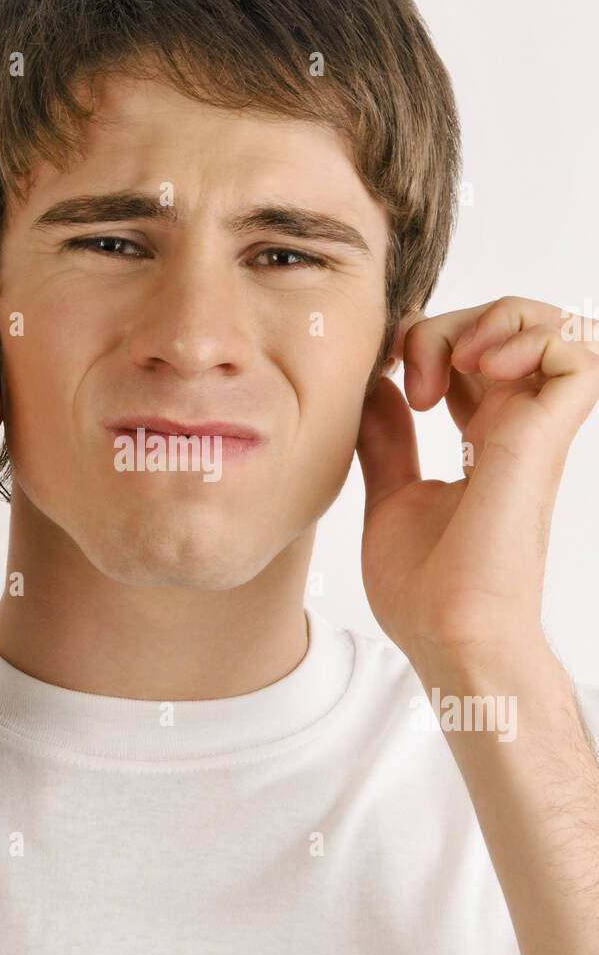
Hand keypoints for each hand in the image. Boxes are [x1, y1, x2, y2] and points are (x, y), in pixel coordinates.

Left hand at [354, 296, 598, 665]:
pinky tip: (480, 366)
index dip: (431, 336)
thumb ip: (388, 439)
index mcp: (485, 438)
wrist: (447, 634)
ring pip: (551, 325)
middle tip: (412, 373)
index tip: (386, 367)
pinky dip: (528, 337)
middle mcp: (517, 427)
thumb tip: (376, 385)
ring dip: (495, 319)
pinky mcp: (546, 436)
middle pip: (510, 326)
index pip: (476, 353)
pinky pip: (578, 352)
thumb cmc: (426, 590)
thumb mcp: (391, 494)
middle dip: (451, 323)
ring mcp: (536, 430)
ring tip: (453, 362)